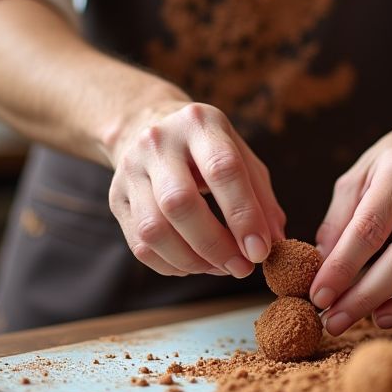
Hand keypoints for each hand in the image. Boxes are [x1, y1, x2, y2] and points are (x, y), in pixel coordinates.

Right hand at [106, 98, 285, 277]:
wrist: (147, 127)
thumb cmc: (207, 150)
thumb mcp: (241, 158)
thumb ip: (262, 199)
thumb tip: (276, 244)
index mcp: (199, 123)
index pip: (223, 169)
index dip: (243, 215)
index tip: (260, 251)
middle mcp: (158, 142)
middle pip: (179, 203)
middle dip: (215, 245)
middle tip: (241, 268)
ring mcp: (130, 170)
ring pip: (154, 229)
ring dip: (192, 261)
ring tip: (220, 267)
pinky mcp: (115, 198)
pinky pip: (140, 245)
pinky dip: (172, 265)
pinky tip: (195, 264)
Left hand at [309, 107, 391, 334]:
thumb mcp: (360, 176)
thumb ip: (339, 219)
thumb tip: (321, 267)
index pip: (369, 228)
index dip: (341, 267)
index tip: (318, 296)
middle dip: (361, 295)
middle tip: (331, 320)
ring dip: (387, 305)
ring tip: (356, 321)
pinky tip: (387, 314)